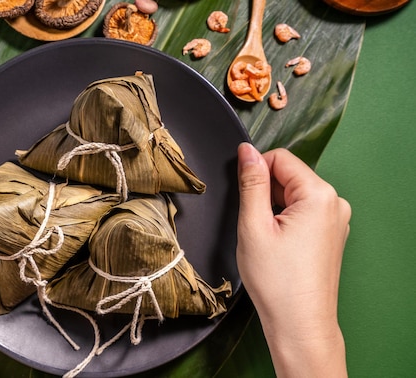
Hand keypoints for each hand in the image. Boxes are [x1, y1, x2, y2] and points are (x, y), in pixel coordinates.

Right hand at [236, 143, 349, 376]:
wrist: (299, 324)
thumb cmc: (277, 281)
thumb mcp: (254, 225)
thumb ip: (252, 183)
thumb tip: (247, 151)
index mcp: (319, 195)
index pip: (280, 158)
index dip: (255, 171)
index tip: (242, 195)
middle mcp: (335, 203)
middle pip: (289, 176)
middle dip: (265, 191)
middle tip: (252, 224)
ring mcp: (336, 220)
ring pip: (294, 195)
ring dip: (273, 207)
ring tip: (264, 238)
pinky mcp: (331, 235)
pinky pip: (303, 212)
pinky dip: (285, 220)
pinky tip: (276, 244)